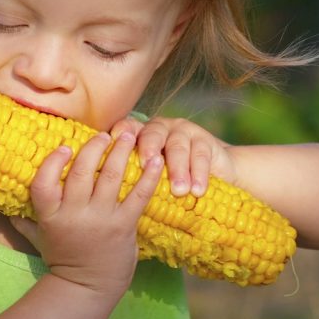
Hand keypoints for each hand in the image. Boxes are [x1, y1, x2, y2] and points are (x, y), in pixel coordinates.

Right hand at [10, 132, 163, 298]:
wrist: (88, 288)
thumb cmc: (62, 258)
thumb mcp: (38, 237)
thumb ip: (24, 219)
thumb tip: (2, 203)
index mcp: (51, 215)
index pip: (43, 183)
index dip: (51, 162)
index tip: (64, 146)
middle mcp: (75, 214)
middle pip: (80, 172)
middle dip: (94, 147)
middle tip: (105, 133)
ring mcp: (101, 219)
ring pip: (110, 177)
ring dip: (120, 151)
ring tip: (128, 133)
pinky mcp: (124, 226)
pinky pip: (138, 195)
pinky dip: (148, 176)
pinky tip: (155, 159)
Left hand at [110, 116, 235, 196]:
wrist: (212, 177)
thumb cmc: (169, 182)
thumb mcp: (148, 179)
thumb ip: (131, 178)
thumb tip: (106, 190)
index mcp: (141, 135)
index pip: (129, 128)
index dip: (123, 131)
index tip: (115, 138)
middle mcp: (161, 129)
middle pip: (152, 135)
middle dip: (148, 149)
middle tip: (146, 165)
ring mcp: (183, 132)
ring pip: (177, 146)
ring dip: (177, 169)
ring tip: (178, 191)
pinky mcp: (205, 140)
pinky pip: (200, 155)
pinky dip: (198, 174)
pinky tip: (197, 190)